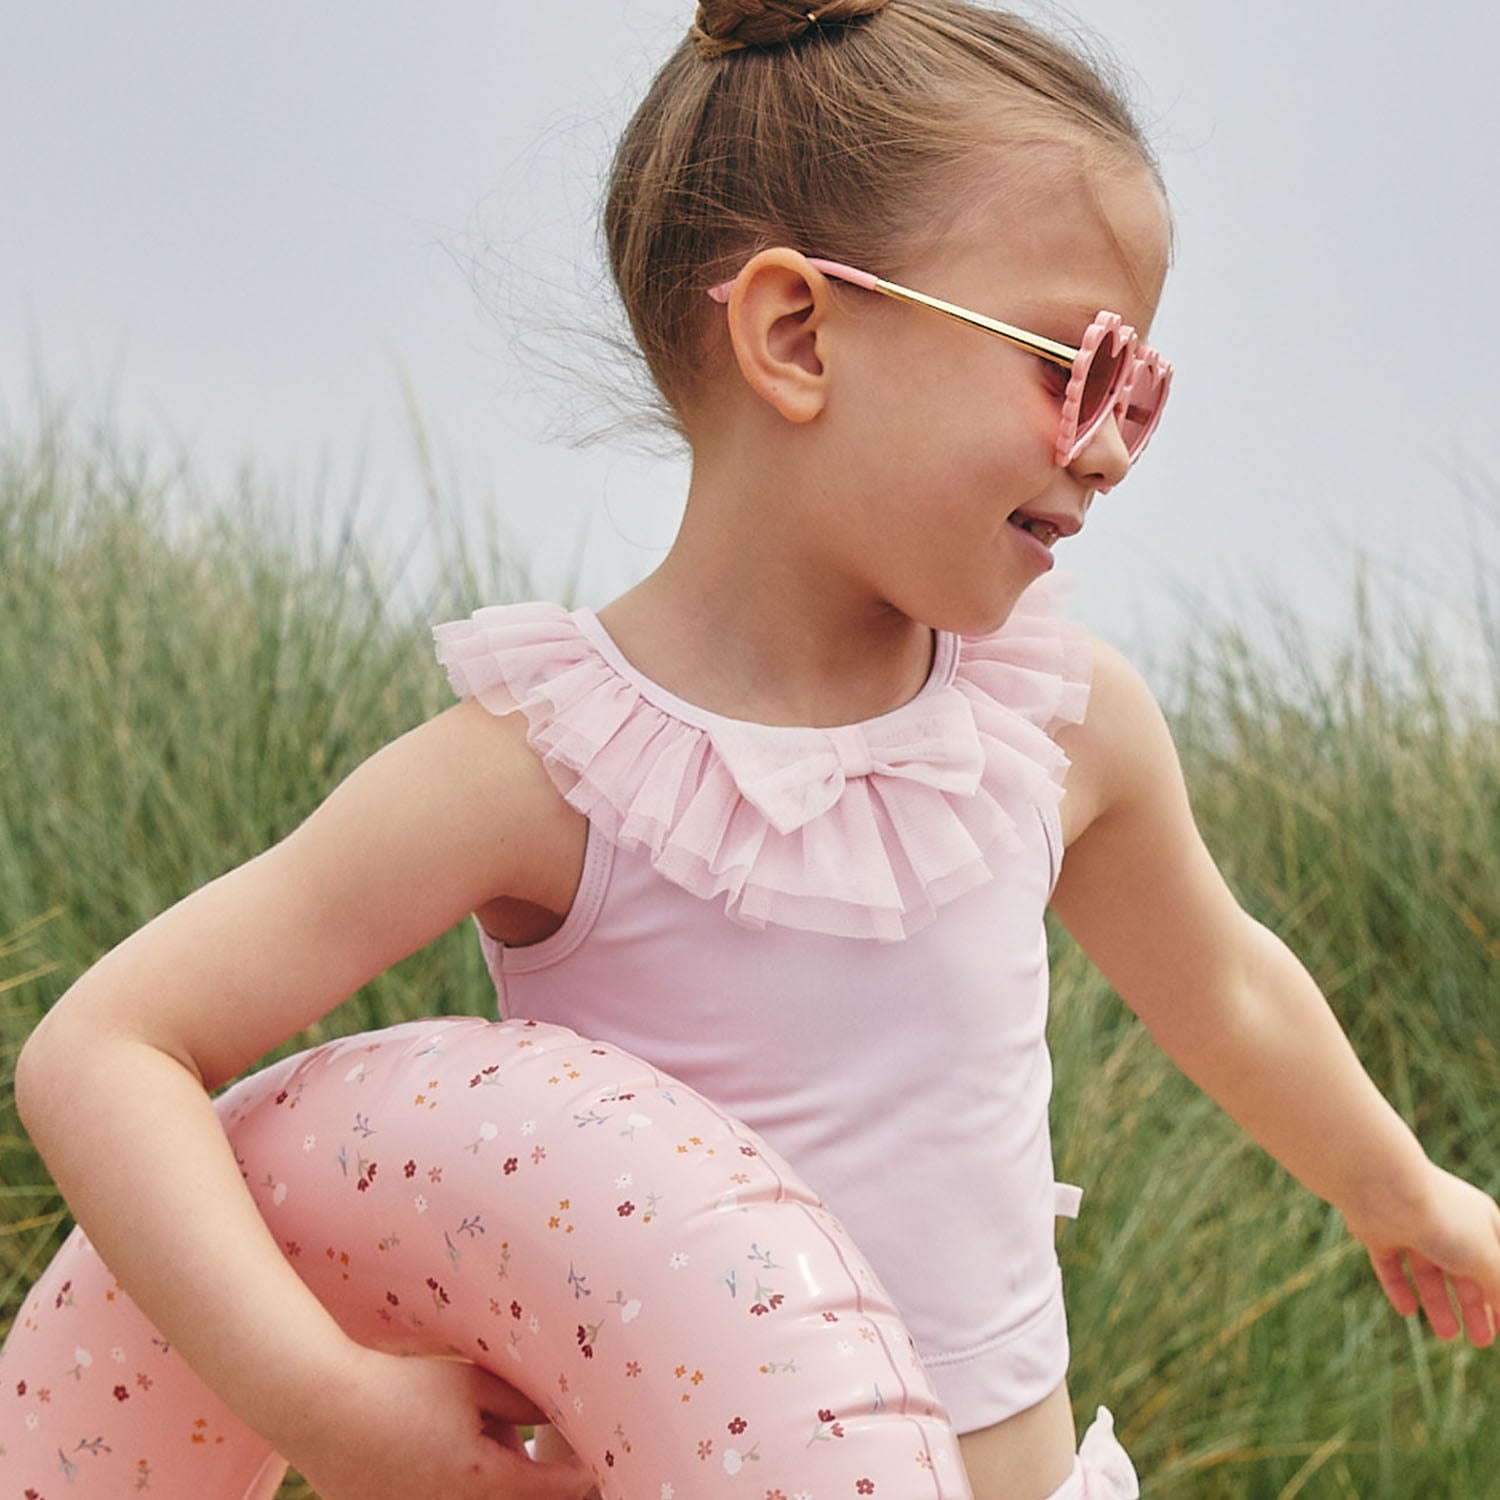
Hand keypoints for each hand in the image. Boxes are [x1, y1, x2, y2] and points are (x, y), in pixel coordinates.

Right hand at [286, 1348, 594, 1499]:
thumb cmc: (403, 1388)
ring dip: (496, 1479)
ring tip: (468, 1432)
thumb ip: (525, 1399)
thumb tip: (564, 1407)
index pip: (558, 1490)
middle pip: (520, 1498)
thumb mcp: (473, 1383)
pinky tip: (438, 1446)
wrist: (324, 1409)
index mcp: (486, 1481)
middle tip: (544, 1442)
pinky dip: (459, 1485)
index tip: (602, 1456)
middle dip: (538, 1477)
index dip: (584, 1474)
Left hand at [1344, 1163, 1499, 1346]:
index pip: (1497, 1260)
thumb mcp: (1485, 1260)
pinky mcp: (1378, 1231)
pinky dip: (1398, 1287)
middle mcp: (1445, 1221)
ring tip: (1446, 1337)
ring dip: (1438, 1304)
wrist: (1381, 1188)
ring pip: (1427, 1271)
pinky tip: (1406, 1311)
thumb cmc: (1443, 1219)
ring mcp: (1410, 1225)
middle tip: (1481, 1342)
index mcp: (1479, 1220)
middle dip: (1474, 1307)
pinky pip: (1389, 1264)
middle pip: (1462, 1270)